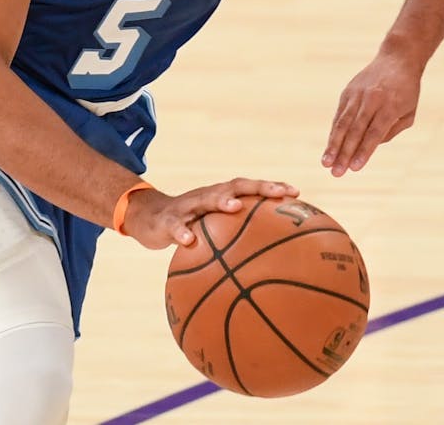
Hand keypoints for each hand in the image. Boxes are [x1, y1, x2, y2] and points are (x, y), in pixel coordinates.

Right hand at [120, 178, 297, 248]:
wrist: (148, 218)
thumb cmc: (190, 224)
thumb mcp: (213, 227)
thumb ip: (236, 234)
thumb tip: (269, 256)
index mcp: (221, 196)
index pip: (251, 188)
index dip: (272, 188)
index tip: (296, 192)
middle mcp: (208, 196)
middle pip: (235, 187)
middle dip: (258, 188)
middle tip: (277, 193)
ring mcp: (187, 206)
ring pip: (206, 199)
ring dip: (220, 201)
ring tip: (235, 207)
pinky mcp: (167, 220)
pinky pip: (175, 225)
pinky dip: (182, 231)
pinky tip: (189, 240)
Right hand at [322, 52, 422, 176]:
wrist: (397, 59)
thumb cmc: (407, 90)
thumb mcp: (409, 113)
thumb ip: (391, 131)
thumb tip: (370, 146)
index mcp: (390, 106)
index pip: (375, 133)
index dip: (364, 151)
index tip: (355, 168)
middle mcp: (372, 99)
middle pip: (356, 130)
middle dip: (345, 153)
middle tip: (336, 173)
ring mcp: (357, 94)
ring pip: (343, 123)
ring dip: (333, 145)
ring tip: (326, 163)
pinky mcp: (348, 92)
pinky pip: (340, 115)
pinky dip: (334, 132)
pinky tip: (329, 147)